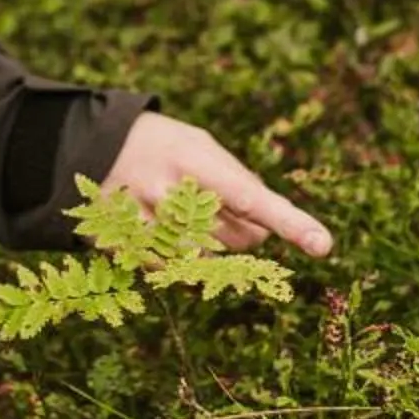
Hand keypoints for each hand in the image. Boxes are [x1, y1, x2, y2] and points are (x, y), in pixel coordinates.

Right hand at [103, 109, 332, 259]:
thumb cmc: (165, 147)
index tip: (322, 244)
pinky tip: (169, 233)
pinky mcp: (125, 247)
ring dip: (215, 248)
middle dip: (243, 230)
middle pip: (238, 239)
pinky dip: (185, 259)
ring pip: (210, 262)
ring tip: (190, 217)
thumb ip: (239, 183)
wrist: (95, 149)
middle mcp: (167, 191)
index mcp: (192, 158)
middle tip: (218, 207)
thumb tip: (267, 231)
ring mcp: (143, 223)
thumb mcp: (201, 147)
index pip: (250, 197)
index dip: (289, 222)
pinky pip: (177, 272)